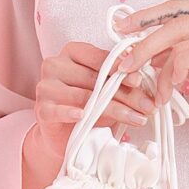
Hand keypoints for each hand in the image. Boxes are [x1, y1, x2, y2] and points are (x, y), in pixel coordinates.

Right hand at [30, 38, 157, 155]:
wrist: (63, 135)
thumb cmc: (88, 106)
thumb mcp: (105, 90)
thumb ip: (120, 81)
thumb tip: (144, 81)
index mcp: (72, 52)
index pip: (99, 57)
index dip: (121, 68)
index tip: (140, 80)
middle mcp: (55, 65)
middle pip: (95, 79)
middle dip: (125, 93)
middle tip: (147, 105)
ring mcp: (46, 87)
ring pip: (84, 96)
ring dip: (114, 109)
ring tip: (136, 118)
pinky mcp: (41, 109)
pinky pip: (58, 110)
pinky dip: (71, 112)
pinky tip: (83, 116)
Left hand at [121, 0, 188, 140]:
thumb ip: (178, 53)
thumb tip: (143, 50)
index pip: (177, 7)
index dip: (146, 16)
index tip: (121, 28)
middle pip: (174, 20)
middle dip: (143, 43)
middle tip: (124, 64)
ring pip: (180, 38)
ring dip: (159, 66)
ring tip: (155, 90)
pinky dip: (175, 71)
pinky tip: (173, 88)